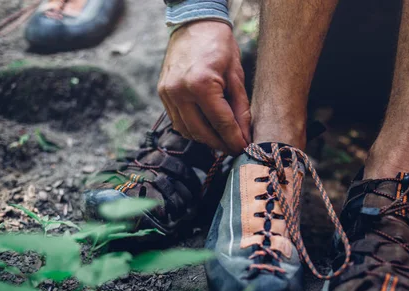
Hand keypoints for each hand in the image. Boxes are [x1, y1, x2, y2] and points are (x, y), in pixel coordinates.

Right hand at [158, 21, 249, 154]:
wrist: (194, 23)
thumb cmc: (219, 45)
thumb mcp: (236, 75)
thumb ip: (240, 108)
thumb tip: (245, 135)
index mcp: (201, 84)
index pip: (221, 123)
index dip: (234, 140)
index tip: (244, 149)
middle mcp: (180, 91)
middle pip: (202, 132)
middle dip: (220, 144)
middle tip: (234, 149)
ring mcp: (168, 93)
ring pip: (187, 131)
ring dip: (205, 139)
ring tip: (221, 140)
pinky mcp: (162, 93)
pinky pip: (177, 121)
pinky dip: (192, 129)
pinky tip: (206, 129)